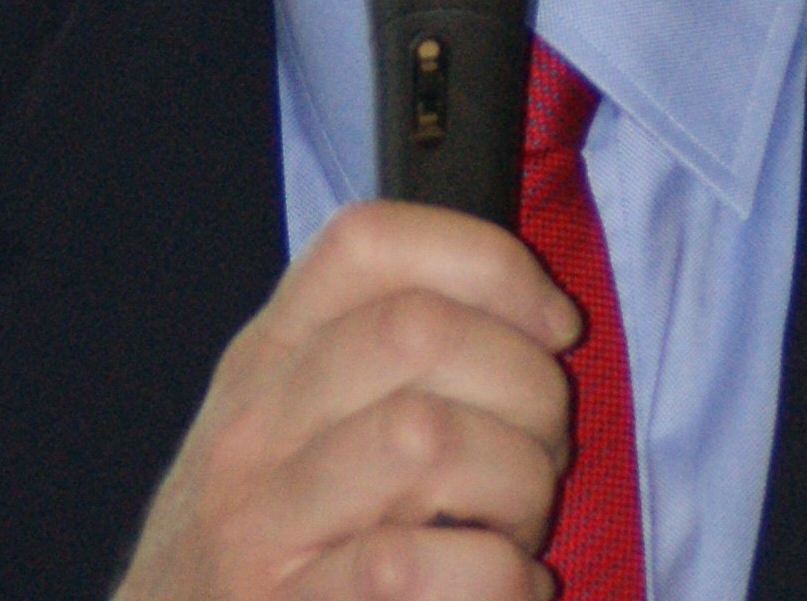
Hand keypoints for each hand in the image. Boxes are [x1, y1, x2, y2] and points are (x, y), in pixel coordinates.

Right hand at [115, 199, 581, 600]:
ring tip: (519, 527)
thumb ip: (380, 364)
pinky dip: (503, 578)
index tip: (552, 328)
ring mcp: (259, 527)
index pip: (369, 241)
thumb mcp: (294, 432)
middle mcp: (253, 428)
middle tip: (543, 451)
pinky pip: (420, 567)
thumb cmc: (270, 550)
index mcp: (266, 361)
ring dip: (518, 481)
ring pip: (426, 434)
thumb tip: (535, 316)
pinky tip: (509, 590)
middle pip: (418, 329)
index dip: (490, 263)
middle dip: (528, 385)